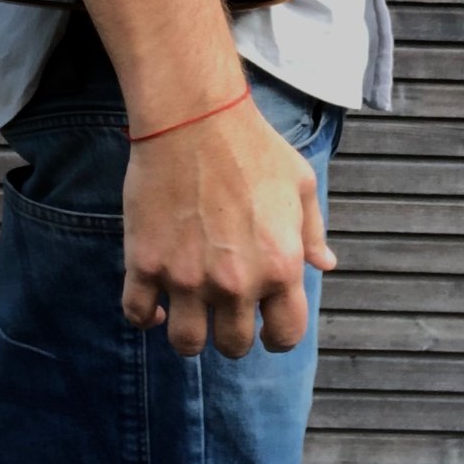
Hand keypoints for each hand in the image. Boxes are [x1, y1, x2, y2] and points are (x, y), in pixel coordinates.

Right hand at [120, 97, 337, 359]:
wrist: (193, 118)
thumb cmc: (251, 146)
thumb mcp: (300, 183)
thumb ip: (311, 231)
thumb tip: (324, 265)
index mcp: (280, 266)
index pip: (286, 334)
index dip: (278, 337)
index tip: (266, 330)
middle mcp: (235, 282)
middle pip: (233, 345)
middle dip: (231, 335)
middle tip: (224, 314)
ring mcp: (186, 276)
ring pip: (185, 343)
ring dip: (190, 335)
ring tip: (189, 313)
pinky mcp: (146, 263)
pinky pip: (138, 314)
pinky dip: (146, 317)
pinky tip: (156, 305)